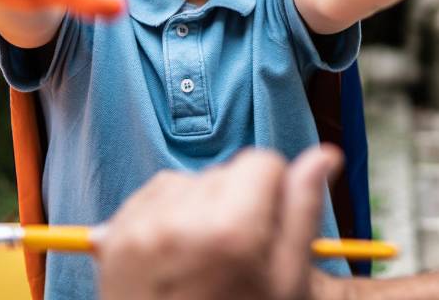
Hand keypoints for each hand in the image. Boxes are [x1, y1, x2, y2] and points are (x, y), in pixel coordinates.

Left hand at [93, 146, 341, 299]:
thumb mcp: (286, 281)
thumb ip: (303, 212)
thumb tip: (324, 157)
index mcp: (232, 230)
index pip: (262, 162)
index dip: (274, 192)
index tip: (267, 226)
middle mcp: (181, 220)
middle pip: (224, 171)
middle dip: (235, 201)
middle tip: (233, 253)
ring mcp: (141, 228)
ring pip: (187, 181)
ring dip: (199, 205)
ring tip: (202, 256)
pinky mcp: (113, 237)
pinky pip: (151, 197)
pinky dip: (166, 214)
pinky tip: (176, 253)